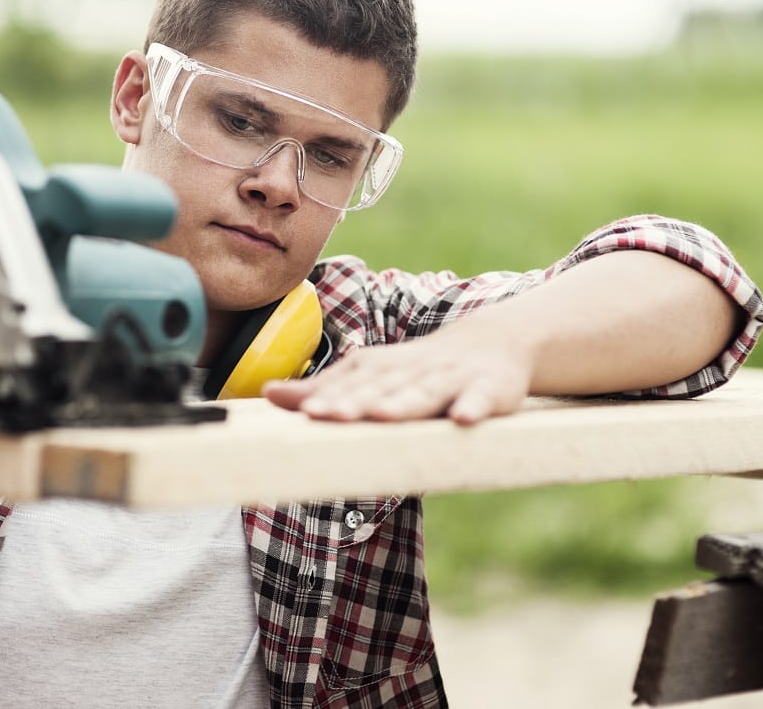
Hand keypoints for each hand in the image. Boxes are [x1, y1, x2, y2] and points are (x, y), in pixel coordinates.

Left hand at [261, 316, 536, 424]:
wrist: (494, 342)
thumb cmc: (420, 370)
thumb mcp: (374, 376)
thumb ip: (325, 388)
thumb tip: (267, 394)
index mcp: (383, 367)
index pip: (349, 380)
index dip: (325, 394)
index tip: (296, 407)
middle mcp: (412, 369)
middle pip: (379, 387)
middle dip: (352, 401)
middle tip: (321, 415)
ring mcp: (451, 379)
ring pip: (424, 392)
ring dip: (403, 403)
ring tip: (381, 415)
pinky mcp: (488, 389)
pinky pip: (480, 400)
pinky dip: (472, 407)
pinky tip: (463, 419)